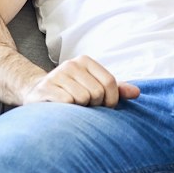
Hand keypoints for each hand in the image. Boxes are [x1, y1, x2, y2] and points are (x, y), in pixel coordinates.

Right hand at [23, 56, 140, 106]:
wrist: (37, 96)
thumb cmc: (72, 93)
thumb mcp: (94, 88)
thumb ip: (116, 89)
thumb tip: (137, 93)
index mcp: (85, 61)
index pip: (110, 82)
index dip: (111, 100)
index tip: (104, 106)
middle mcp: (71, 64)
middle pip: (97, 92)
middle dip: (94, 106)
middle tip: (83, 107)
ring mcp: (56, 75)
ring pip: (83, 99)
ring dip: (80, 109)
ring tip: (71, 108)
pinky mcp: (45, 88)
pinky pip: (67, 103)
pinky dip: (68, 111)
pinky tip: (61, 110)